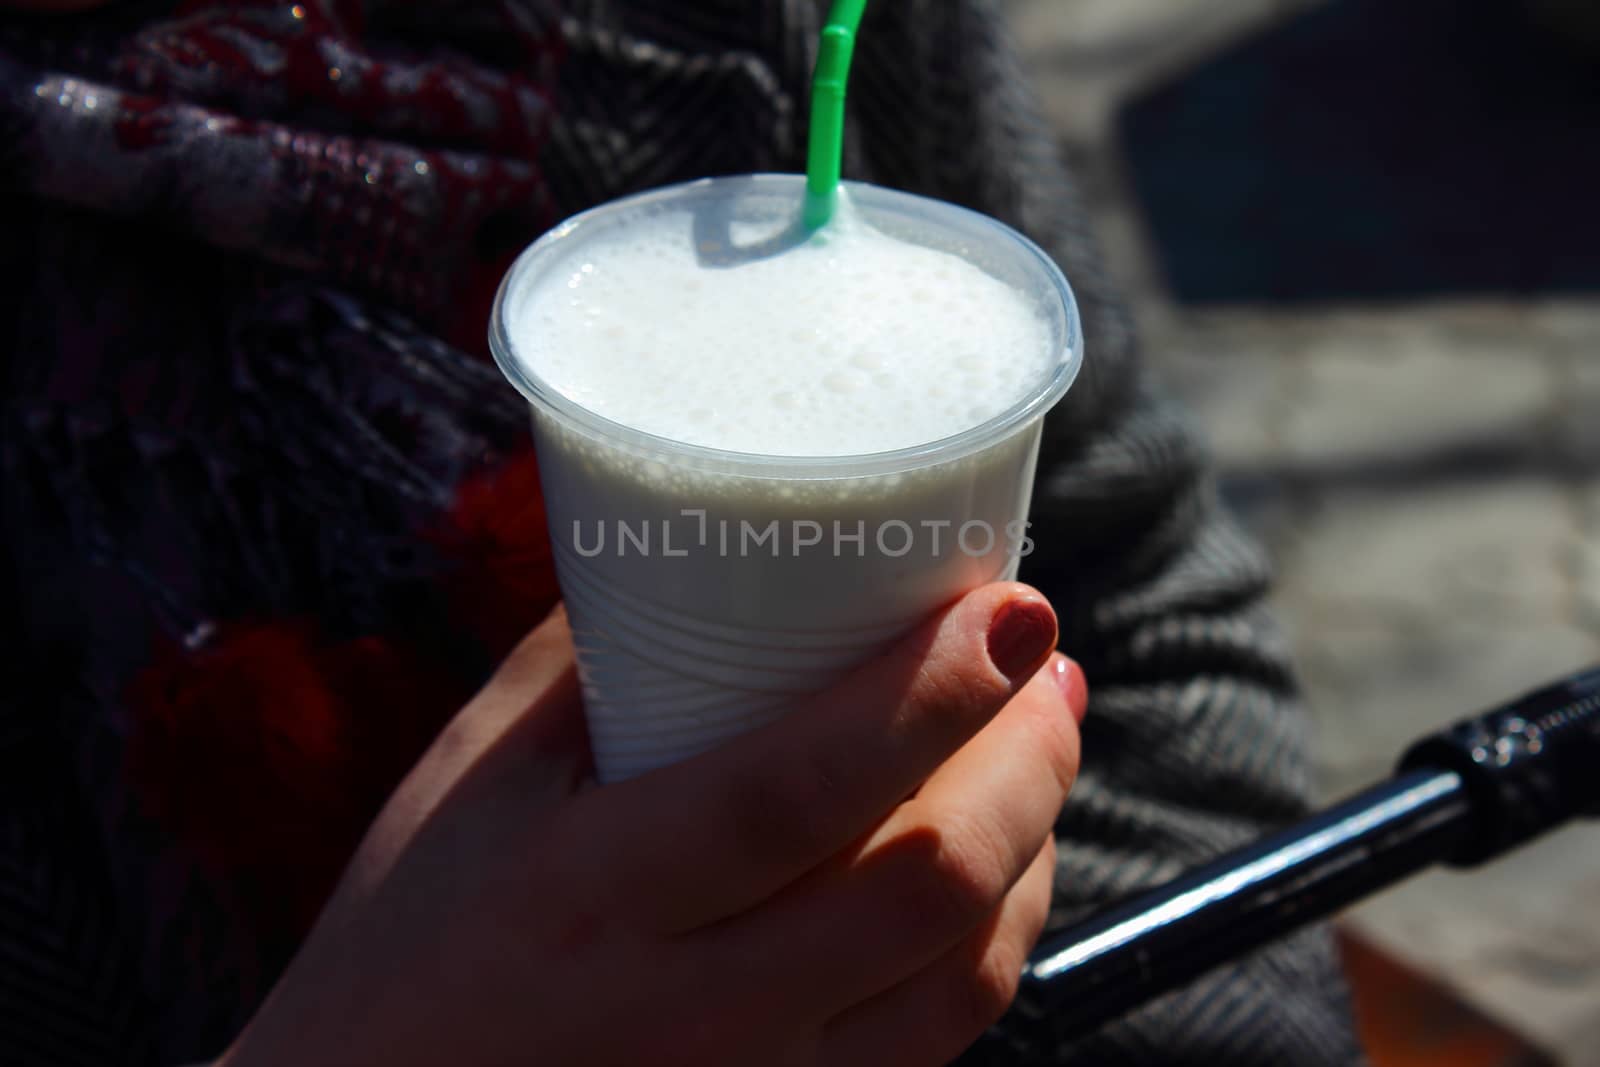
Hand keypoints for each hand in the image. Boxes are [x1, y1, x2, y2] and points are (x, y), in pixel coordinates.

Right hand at [221, 582, 1086, 1066]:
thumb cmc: (405, 945)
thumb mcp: (470, 783)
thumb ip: (589, 661)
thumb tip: (707, 541)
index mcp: (590, 894)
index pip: (794, 790)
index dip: (927, 694)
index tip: (1015, 609)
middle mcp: (682, 1009)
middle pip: (921, 885)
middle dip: (1025, 759)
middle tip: (1045, 664)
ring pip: (961, 974)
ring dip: (1034, 843)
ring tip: (1039, 740)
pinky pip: (939, 1038)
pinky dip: (996, 936)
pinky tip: (995, 866)